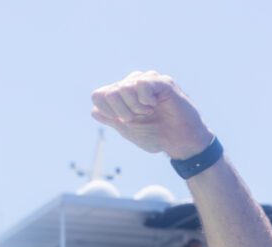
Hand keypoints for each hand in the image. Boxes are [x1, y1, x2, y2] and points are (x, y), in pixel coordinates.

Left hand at [91, 71, 212, 158]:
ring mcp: (147, 80)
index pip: (98, 96)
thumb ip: (111, 119)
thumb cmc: (155, 135)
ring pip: (124, 88)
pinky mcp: (161, 81)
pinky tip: (157, 105)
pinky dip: (146, 101)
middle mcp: (132, 84)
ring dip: (135, 108)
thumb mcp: (127, 130)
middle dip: (122, 112)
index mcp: (122, 96)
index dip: (108, 111)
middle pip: (110, 93)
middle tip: (140, 117)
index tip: (124, 121)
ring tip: (149, 112)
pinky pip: (141, 84)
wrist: (177, 141)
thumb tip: (93, 111)